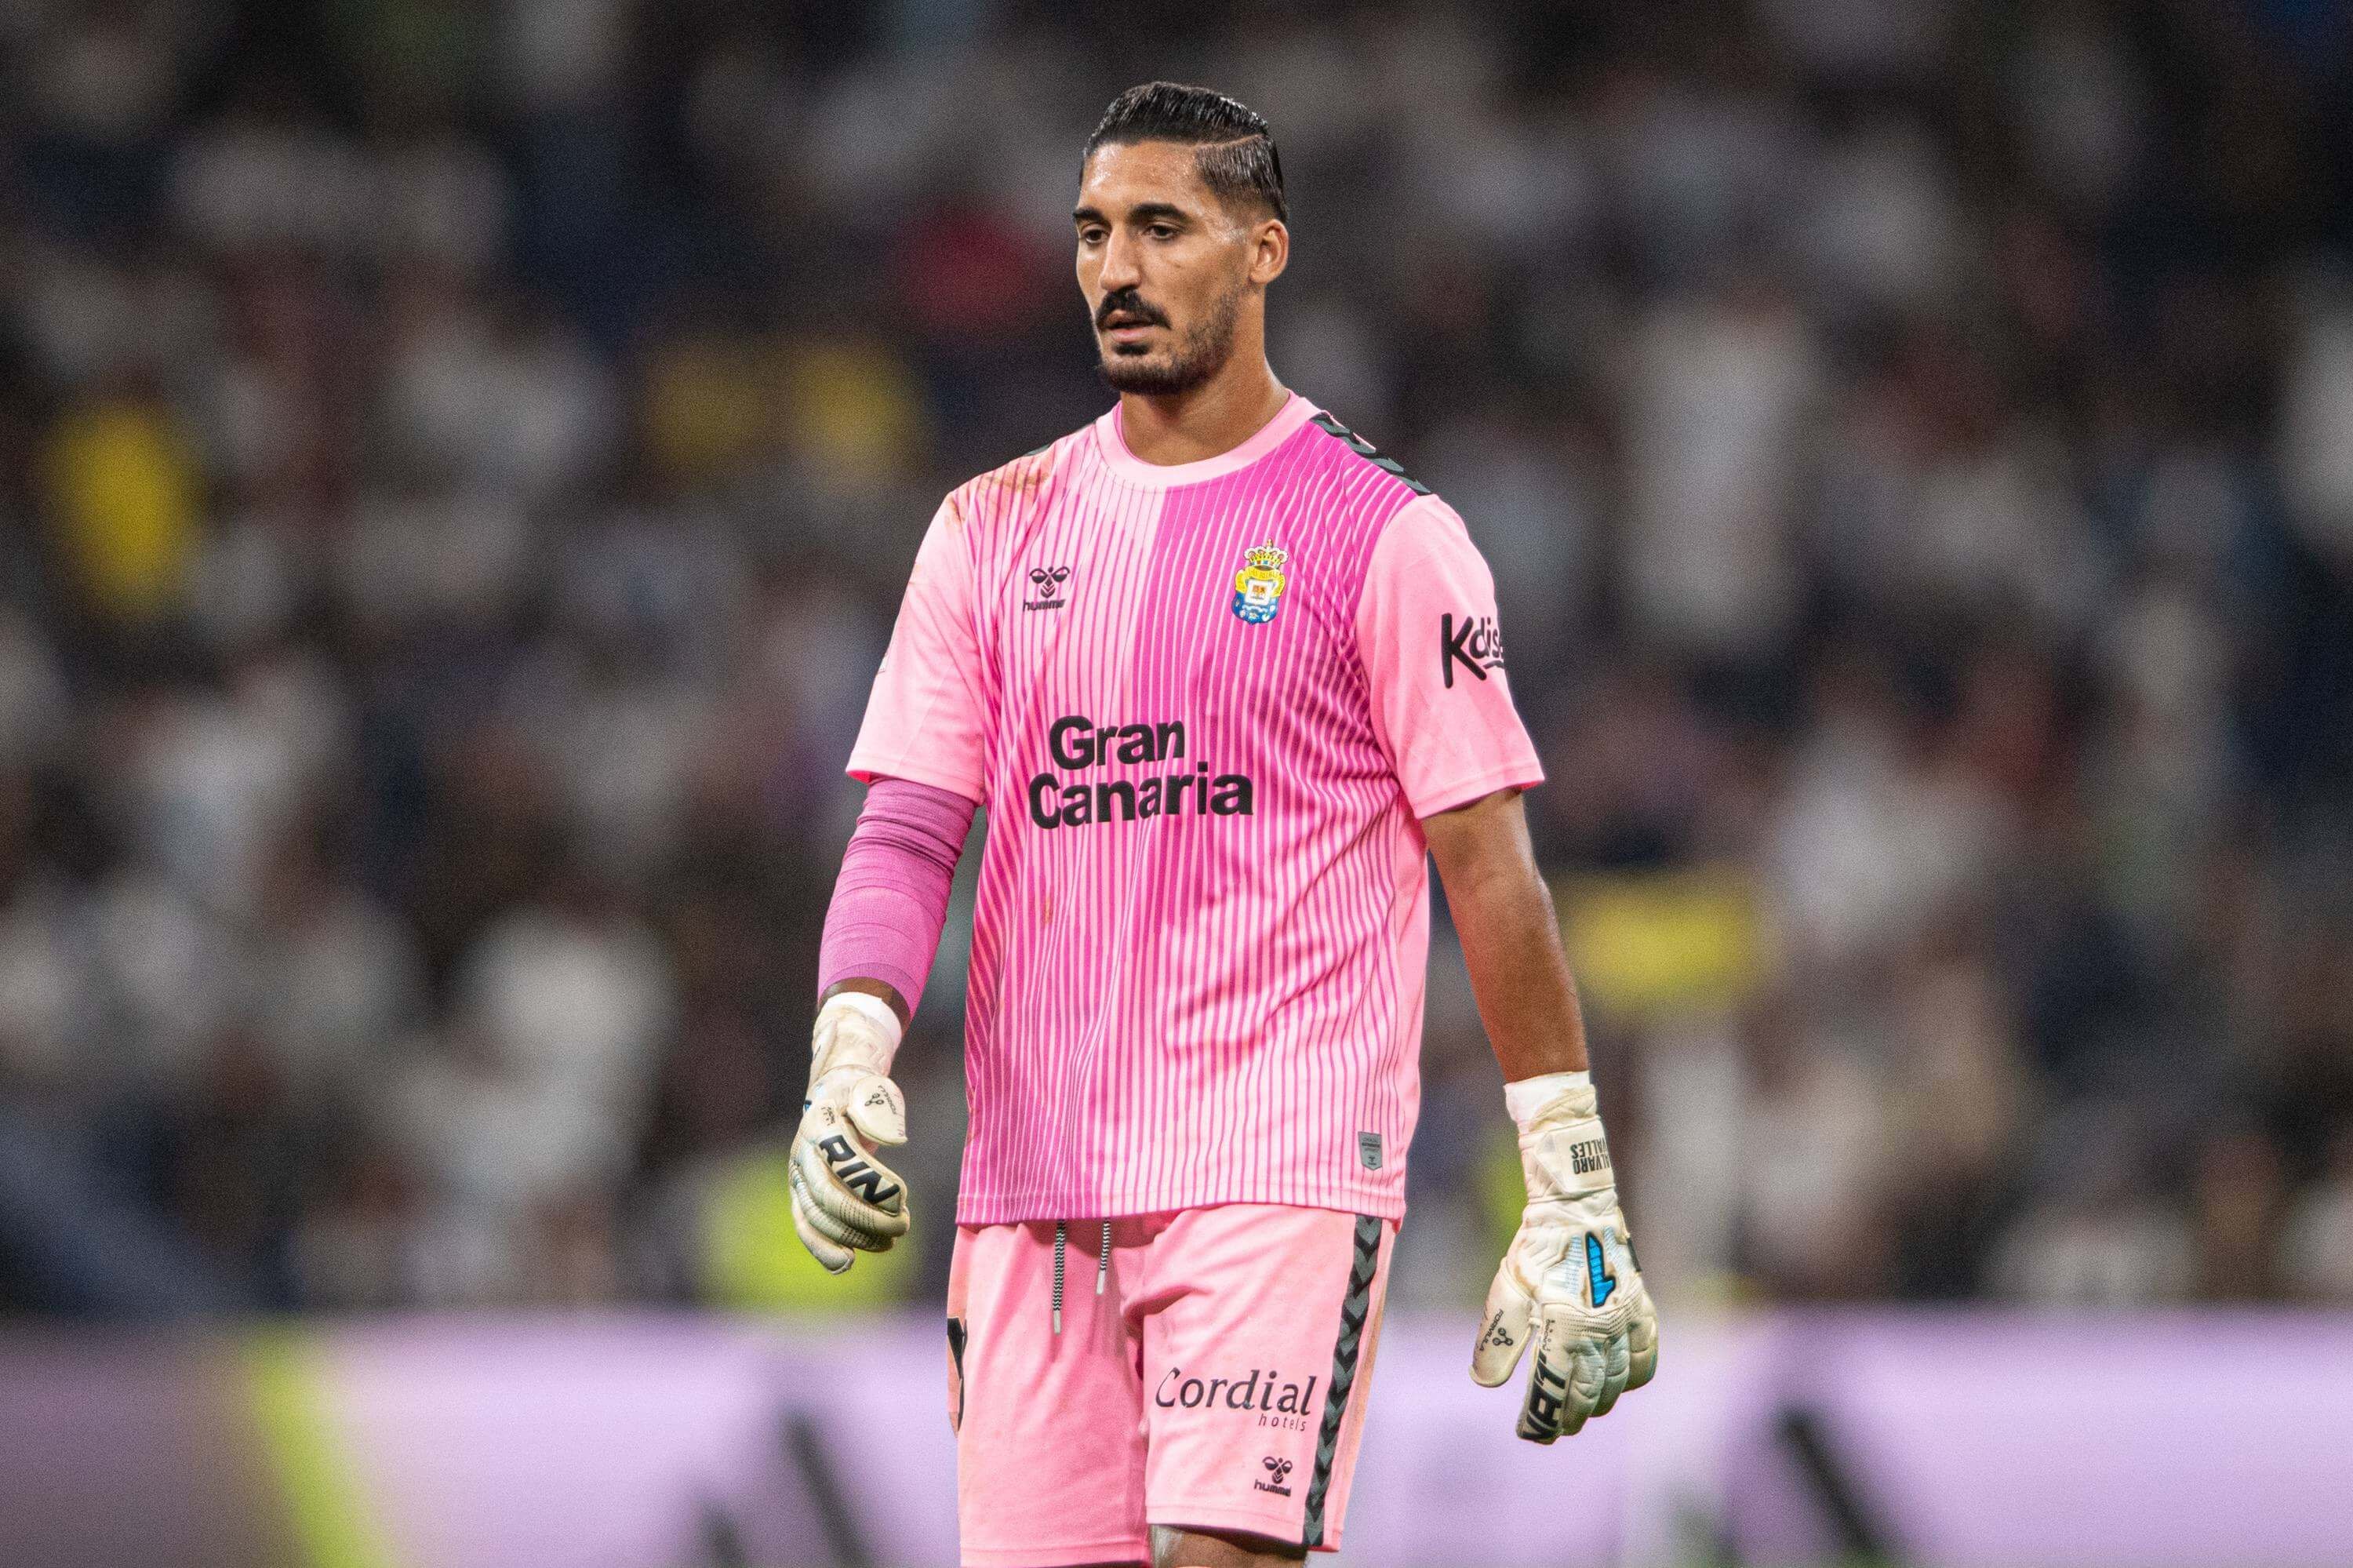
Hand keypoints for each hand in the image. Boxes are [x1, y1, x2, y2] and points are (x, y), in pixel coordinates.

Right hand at [790, 993, 910, 1273]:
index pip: (842, 1162)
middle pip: (828, 1197)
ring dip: (854, 1237)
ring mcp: (797, 1177)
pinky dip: (823, 1250)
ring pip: (817, 1218)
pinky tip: (847, 1264)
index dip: (873, 1184)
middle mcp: (802, 1153)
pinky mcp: (800, 1195)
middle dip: (867, 1219)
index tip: (904, 1196)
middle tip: (903, 1226)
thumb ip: (880, 1111)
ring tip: (889, 1243)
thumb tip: (893, 1140)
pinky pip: (806, 1227)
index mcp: (821, 1124)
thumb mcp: (874, 1090)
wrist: (834, 1094)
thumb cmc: (862, 1093)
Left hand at [1470, 1073, 1657, 1440]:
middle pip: (1589, 1393)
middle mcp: (1602, 1328)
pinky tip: (1617, 1382)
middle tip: (1554, 1430)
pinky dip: (1633, 1377)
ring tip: (1580, 1411)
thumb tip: (1485, 1383)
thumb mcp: (1506, 1291)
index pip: (1554, 1389)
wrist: (1577, 1209)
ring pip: (1618, 1381)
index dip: (1541, 1418)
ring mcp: (1626, 1320)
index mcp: (1566, 1324)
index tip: (1528, 1433)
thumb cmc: (1536, 1251)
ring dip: (1599, 1402)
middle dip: (1569, 1417)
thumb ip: (1498, 1341)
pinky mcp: (1641, 1309)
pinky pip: (1646, 1357)